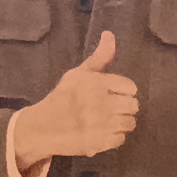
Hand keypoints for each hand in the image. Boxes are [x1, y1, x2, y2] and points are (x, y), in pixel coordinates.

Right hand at [9, 33, 140, 176]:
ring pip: (130, 123)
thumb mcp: (78, 74)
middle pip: (133, 106)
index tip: (114, 94)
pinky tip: (104, 131)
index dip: (124, 91)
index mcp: (98, 83)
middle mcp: (102, 103)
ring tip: (109, 120)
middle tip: (113, 108)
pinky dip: (115, 136)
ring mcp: (102, 125)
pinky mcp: (100, 142)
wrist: (43, 127)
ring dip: (122, 122)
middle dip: (125, 106)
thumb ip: (99, 57)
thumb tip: (110, 34)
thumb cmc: (63, 97)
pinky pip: (121, 138)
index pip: (130, 87)